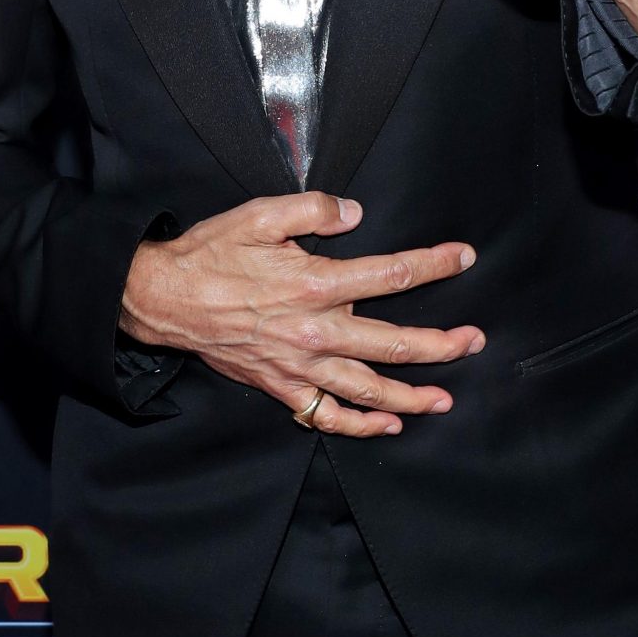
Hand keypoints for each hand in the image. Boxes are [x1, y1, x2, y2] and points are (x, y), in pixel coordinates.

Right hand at [119, 191, 482, 436]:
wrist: (163, 298)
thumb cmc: (210, 254)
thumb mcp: (260, 215)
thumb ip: (313, 211)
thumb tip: (355, 214)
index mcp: (315, 283)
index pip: (391, 274)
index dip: (433, 265)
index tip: (463, 257)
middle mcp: (314, 330)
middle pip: (393, 345)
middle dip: (441, 345)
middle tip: (474, 341)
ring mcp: (299, 364)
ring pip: (368, 390)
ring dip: (412, 396)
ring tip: (445, 398)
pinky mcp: (281, 385)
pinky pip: (326, 414)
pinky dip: (360, 425)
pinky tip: (388, 424)